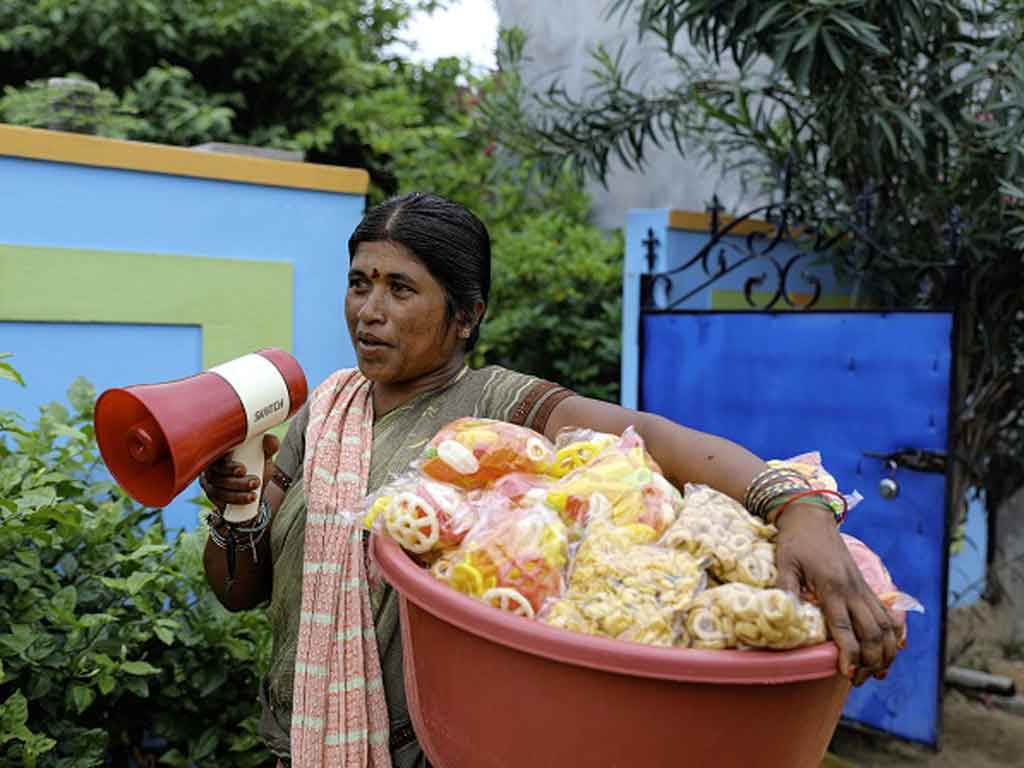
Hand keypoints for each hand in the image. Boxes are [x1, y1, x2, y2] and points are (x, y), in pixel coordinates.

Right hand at [199, 434, 279, 512]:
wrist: (256, 487)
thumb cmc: (257, 465)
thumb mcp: (265, 455)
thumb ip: (269, 446)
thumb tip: (270, 440)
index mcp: (221, 452)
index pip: (216, 456)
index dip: (227, 465)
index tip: (243, 470)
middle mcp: (211, 466)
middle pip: (216, 476)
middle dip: (236, 482)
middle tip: (255, 482)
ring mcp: (210, 482)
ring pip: (218, 490)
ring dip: (236, 494)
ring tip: (254, 495)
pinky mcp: (213, 496)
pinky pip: (218, 501)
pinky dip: (232, 502)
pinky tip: (246, 502)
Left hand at [774, 504, 898, 685]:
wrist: (811, 517)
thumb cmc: (795, 540)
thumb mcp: (784, 562)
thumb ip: (786, 587)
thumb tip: (781, 611)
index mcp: (832, 587)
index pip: (844, 628)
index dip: (848, 653)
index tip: (847, 673)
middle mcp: (852, 590)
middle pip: (872, 632)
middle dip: (870, 660)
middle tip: (857, 679)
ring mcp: (861, 588)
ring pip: (885, 626)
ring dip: (885, 652)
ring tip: (877, 672)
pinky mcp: (864, 585)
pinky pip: (886, 613)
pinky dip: (892, 634)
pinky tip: (889, 650)